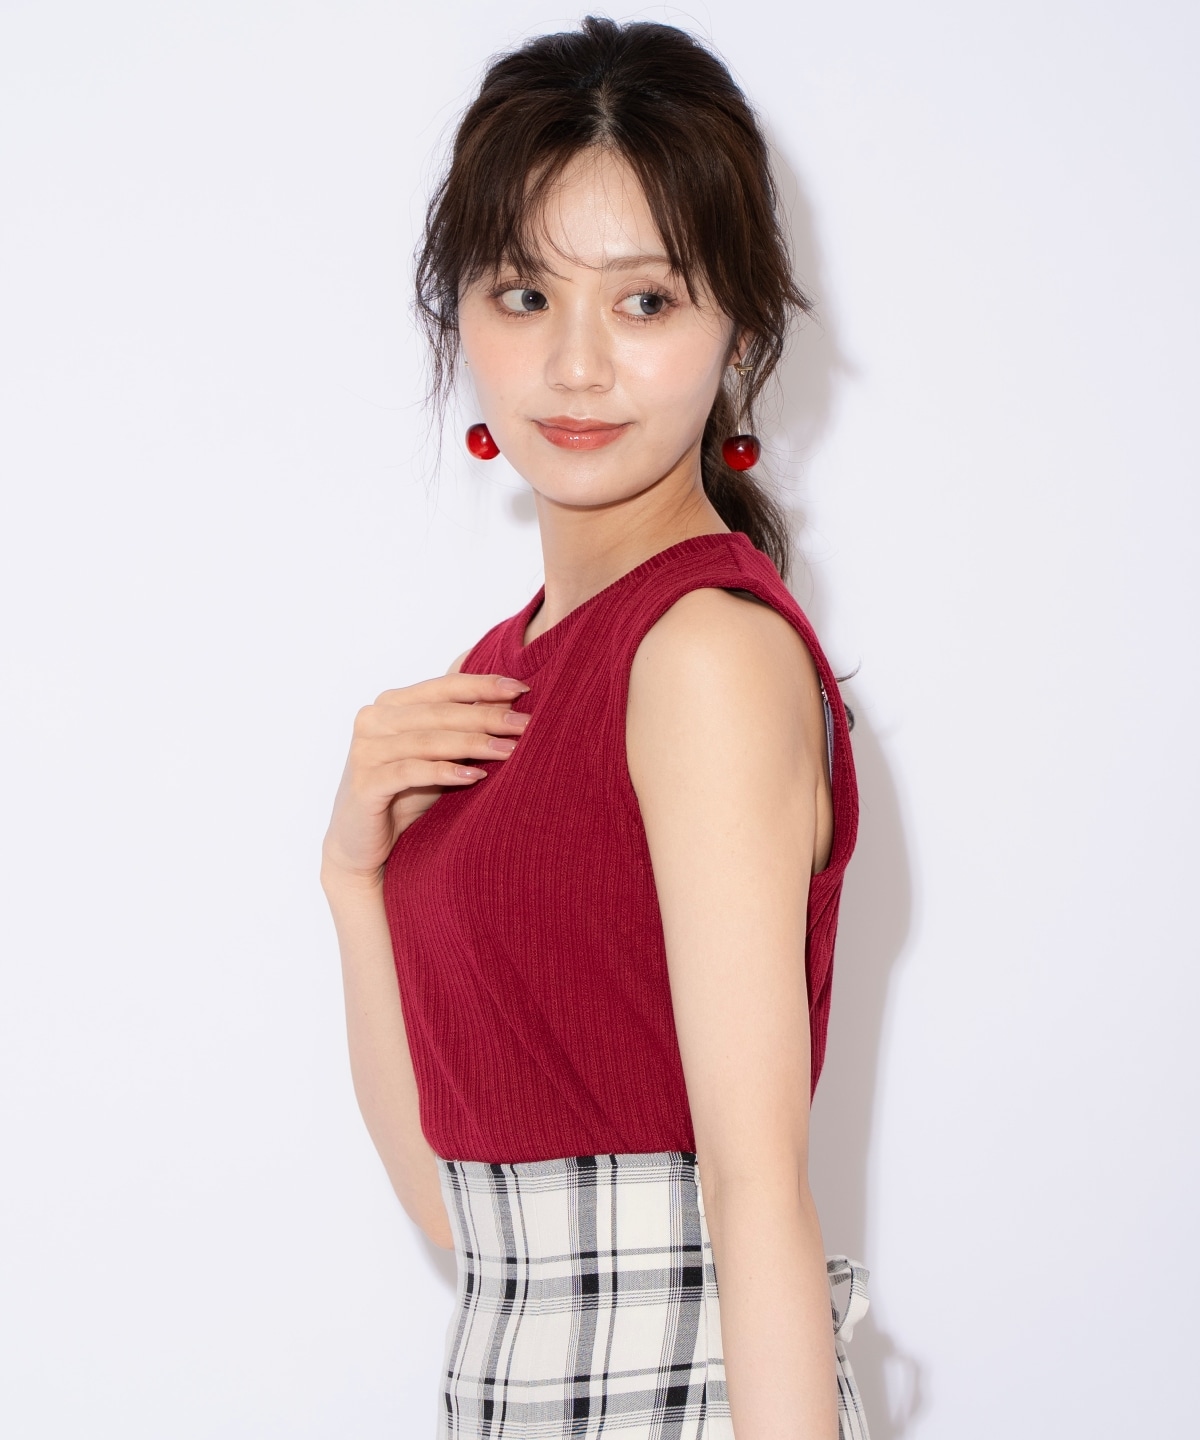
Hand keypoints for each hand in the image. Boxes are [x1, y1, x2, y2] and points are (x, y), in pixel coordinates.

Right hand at [321, 672, 529, 886]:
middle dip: (487, 717)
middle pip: (440, 713)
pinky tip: (474, 775)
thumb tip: (510, 693)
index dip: (484, 685)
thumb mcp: (440, 753)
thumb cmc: (408, 793)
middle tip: (525, 725)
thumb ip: (463, 722)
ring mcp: (365, 751)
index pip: (444, 687)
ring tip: (509, 750)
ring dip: (473, 743)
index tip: (523, 688)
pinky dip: (444, 772)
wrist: (365, 844)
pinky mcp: (365, 784)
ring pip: (428, 740)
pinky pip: (410, 772)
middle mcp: (373, 720)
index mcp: (391, 703)